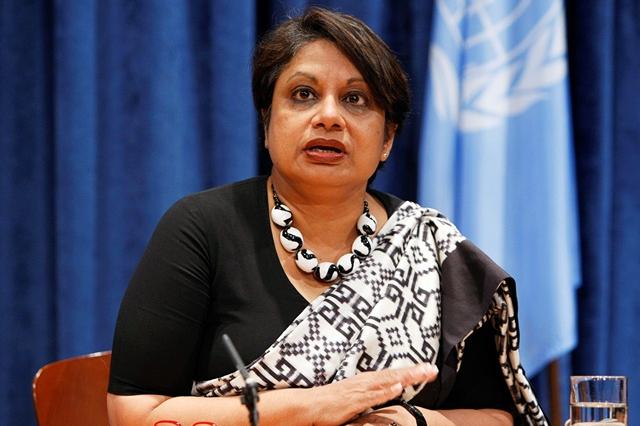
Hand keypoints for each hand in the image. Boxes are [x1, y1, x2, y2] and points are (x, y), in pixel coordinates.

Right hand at [303, 363, 437, 425]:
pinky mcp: (354, 400)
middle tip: (432, 369)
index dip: (412, 371)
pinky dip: (385, 391)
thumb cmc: (332, 402)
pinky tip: (397, 388)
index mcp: (368, 380)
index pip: (394, 374)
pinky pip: (372, 396)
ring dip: (405, 377)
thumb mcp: (356, 396)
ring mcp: (361, 390)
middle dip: (415, 372)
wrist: (311, 405)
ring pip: (387, 381)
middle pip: (395, 374)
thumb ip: (372, 394)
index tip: (428, 369)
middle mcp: (366, 381)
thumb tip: (389, 392)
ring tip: (422, 374)